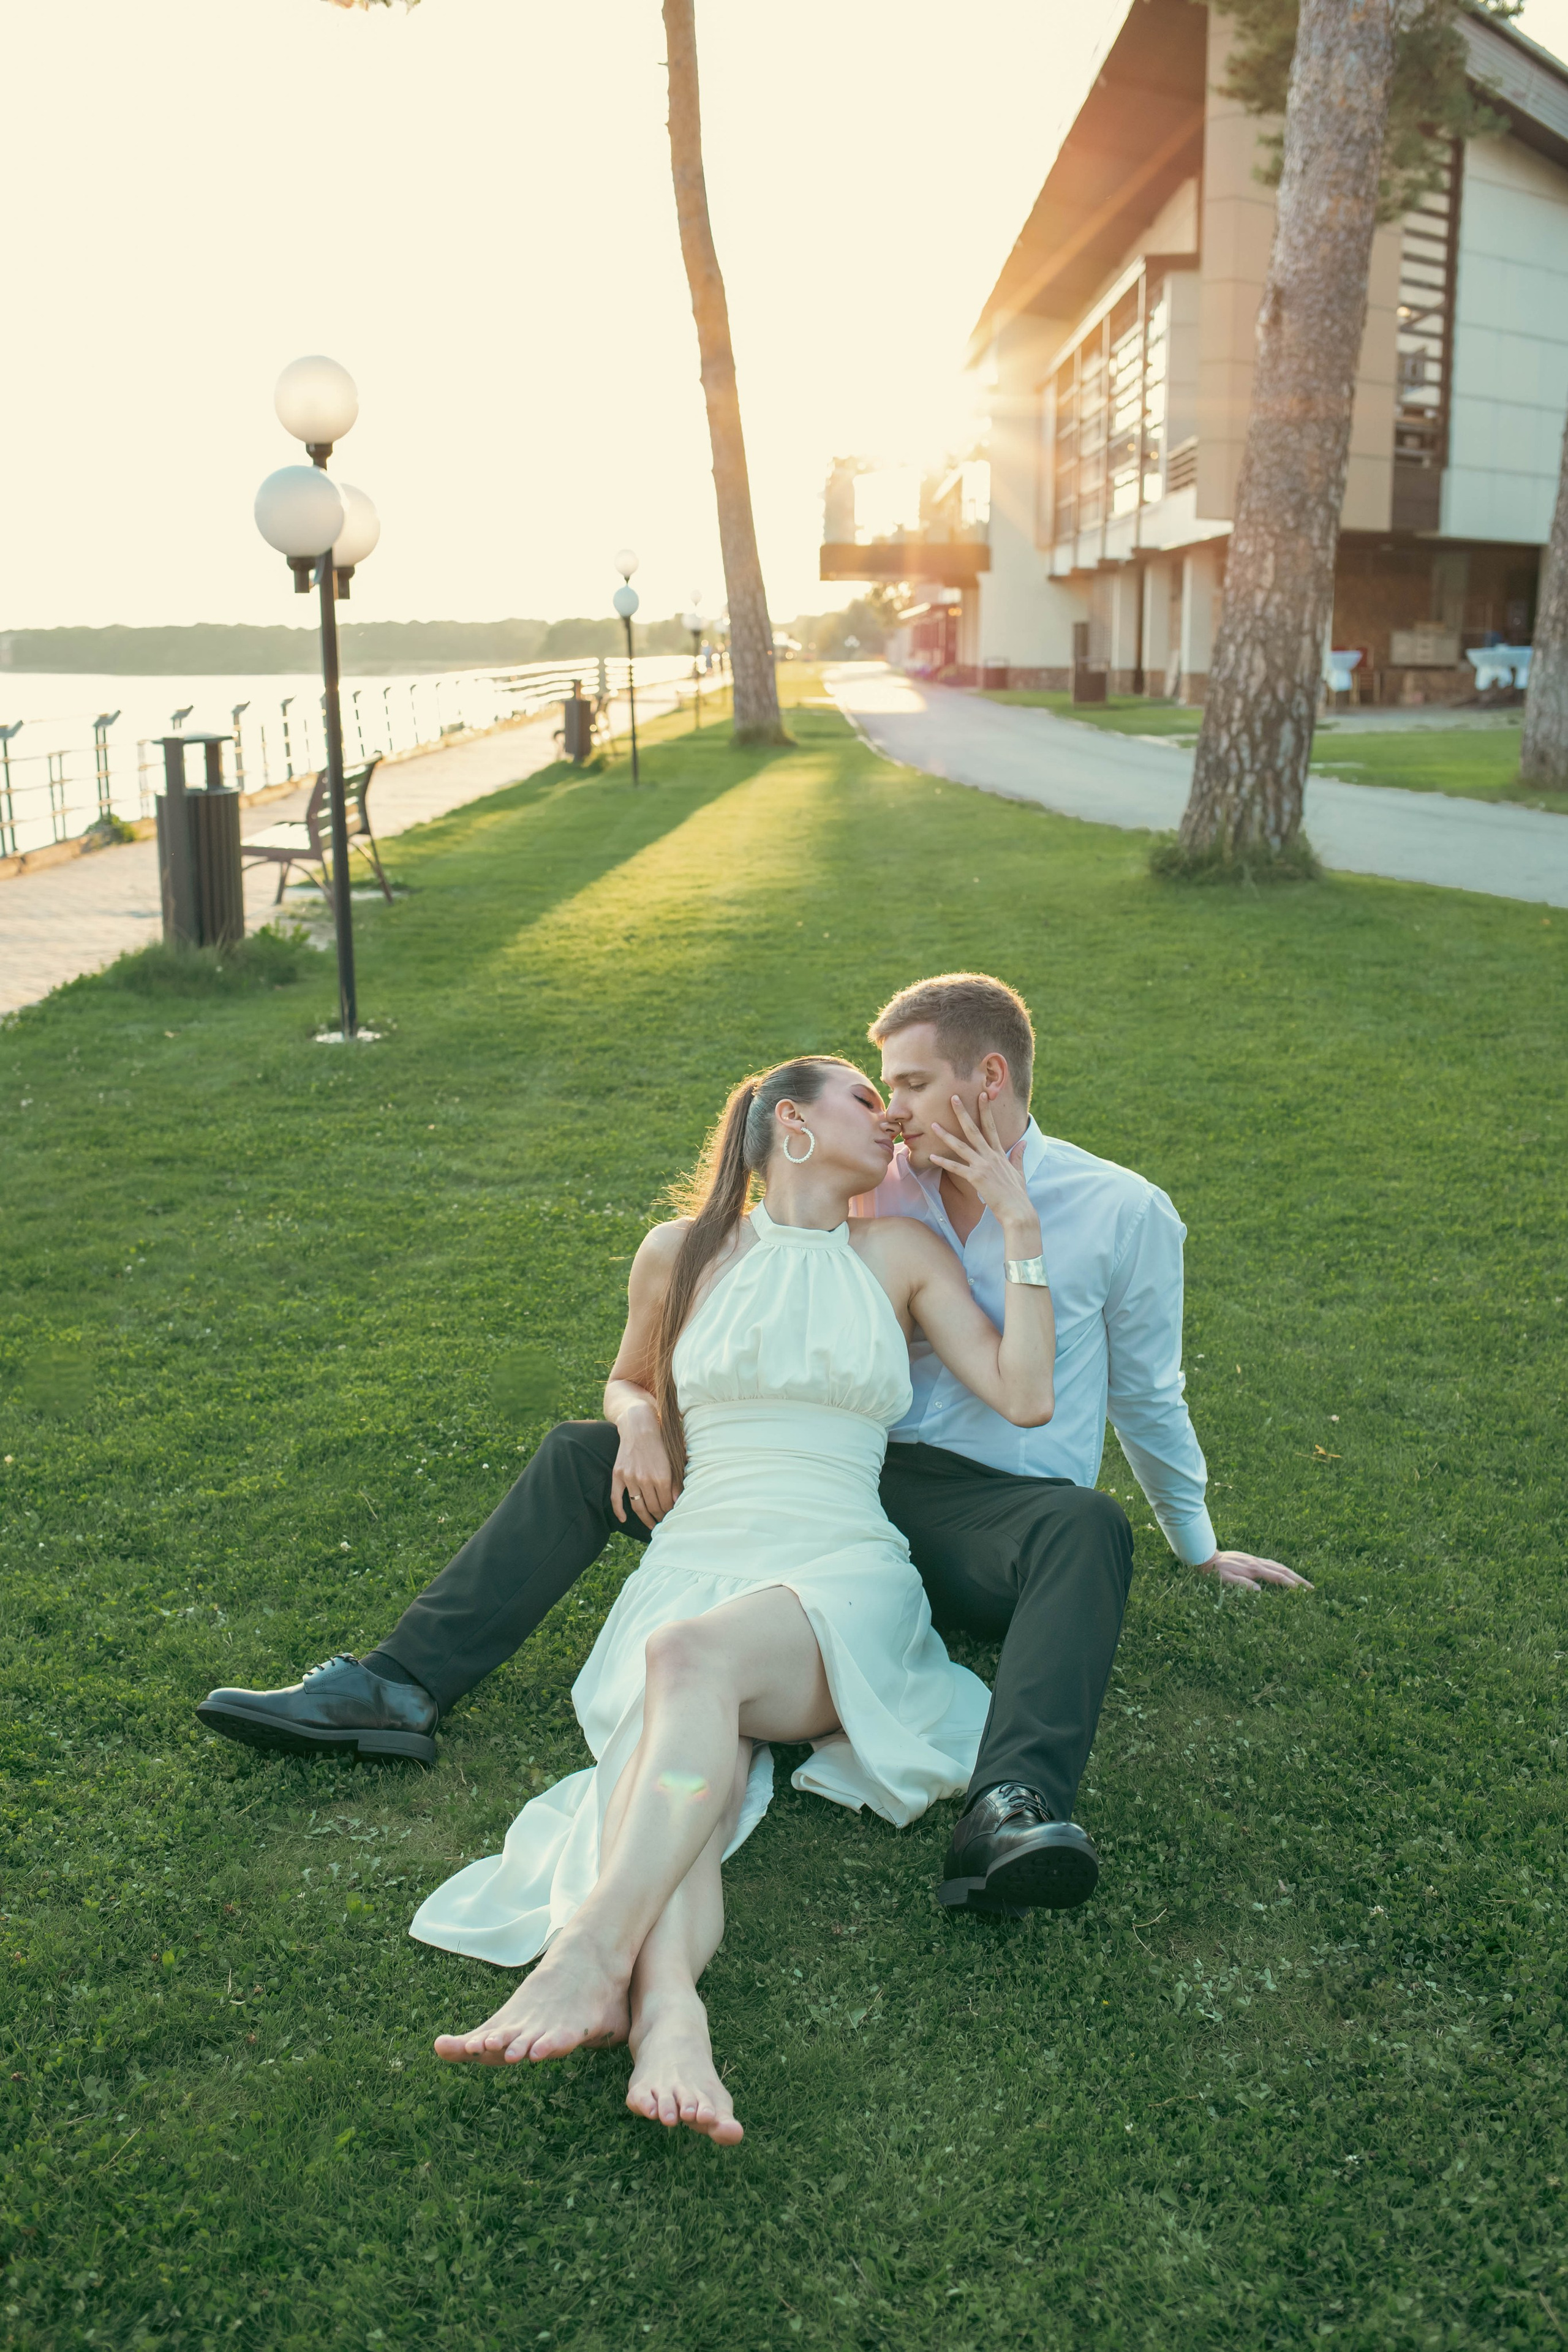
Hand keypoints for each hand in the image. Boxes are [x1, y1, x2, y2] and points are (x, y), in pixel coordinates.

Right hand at [610, 1403, 680, 1526]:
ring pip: (637, 1506)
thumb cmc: (660, 1440)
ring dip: (644, 1518)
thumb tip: (677, 1501)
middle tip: (663, 1522)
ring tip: (651, 1524)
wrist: (639, 1424)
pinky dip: (619, 1511)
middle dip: (660, 1517)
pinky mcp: (618, 1474)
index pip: (666, 1504)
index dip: (670, 1512)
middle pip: (653, 1507)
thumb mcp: (673, 1459)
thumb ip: (676, 1481)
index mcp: (662, 1477)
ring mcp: (630, 1478)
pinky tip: (623, 1519)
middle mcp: (645, 1479)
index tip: (672, 1516)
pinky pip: (616, 1497)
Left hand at [928, 1093, 1038, 1241]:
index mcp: (999, 1153)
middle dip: (962, 1113)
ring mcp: (982, 1166)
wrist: (1017, 1210)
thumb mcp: (1019, 1172)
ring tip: (933, 1124)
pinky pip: (956, 1168)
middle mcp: (990, 1156)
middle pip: (974, 1130)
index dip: (985, 1110)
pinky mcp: (976, 1178)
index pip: (991, 1126)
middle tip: (953, 1098)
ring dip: (946, 1135)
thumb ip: (1018, 1156)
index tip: (982, 1095)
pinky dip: (943, 1162)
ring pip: (961, 1146)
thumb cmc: (1017, 1194)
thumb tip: (1023, 1143)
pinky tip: (931, 1156)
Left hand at [1194, 1549, 1312, 1592]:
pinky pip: (1272, 1564)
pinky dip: (1282, 1570)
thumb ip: (1242, 1584)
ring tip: (1303, 1582)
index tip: (1302, 1592)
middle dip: (1298, 1579)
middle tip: (1311, 1588)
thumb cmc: (1215, 1572)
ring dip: (1292, 1574)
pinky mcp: (1252, 1560)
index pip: (1277, 1577)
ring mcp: (1255, 1560)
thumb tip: (1259, 1591)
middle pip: (1282, 1569)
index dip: (1290, 1584)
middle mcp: (1257, 1562)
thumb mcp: (1226, 1580)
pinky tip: (1284, 1573)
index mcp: (1253, 1568)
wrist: (1206, 1557)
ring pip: (1278, 1566)